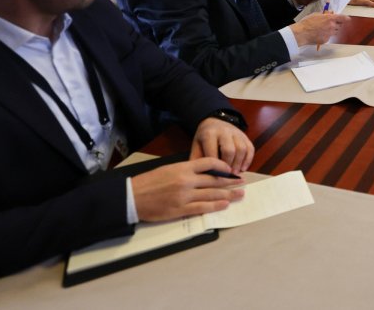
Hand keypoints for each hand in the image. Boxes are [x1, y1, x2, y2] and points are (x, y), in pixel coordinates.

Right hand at [130, 157, 244, 221]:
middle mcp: (186, 181)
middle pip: (214, 180)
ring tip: (239, 194)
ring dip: (228, 194)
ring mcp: (184, 196)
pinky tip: (225, 204)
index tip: (230, 169)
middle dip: (230, 181)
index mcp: (182, 167)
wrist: (132, 197)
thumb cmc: (148, 182)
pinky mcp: (180, 209)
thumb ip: (185, 170)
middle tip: (242, 182)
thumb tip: (203, 172)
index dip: (223, 166)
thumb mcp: (167, 169)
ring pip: (212, 194)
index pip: (209, 163)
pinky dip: (215, 206)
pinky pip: (202, 207)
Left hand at [191, 117, 253, 172]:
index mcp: (209, 134)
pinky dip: (248, 159)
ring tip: (235, 173)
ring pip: (242, 149)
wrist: (213, 123)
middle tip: (227, 176)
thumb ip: (198, 161)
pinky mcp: (244, 135)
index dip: (215, 167)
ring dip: (239, 163)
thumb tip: (202, 177)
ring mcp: (236, 132)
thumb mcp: (196, 147)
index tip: (215, 177)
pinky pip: (250, 148)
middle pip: (229, 150)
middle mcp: (224, 131)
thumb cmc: (204, 140)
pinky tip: (243, 168)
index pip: (213, 153)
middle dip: (229, 165)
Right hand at [289, 12, 346, 44]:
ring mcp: (329, 34)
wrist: (302, 33)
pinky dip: (326, 35)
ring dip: (332, 30)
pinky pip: (329, 37)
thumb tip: (330, 13)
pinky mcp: (326, 40)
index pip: (342, 18)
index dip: (346, 18)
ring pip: (334, 32)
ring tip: (323, 29)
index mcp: (330, 19)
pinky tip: (319, 34)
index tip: (348, 19)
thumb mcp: (316, 14)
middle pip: (339, 26)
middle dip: (336, 24)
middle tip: (330, 23)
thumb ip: (325, 14)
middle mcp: (332, 26)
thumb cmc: (307, 23)